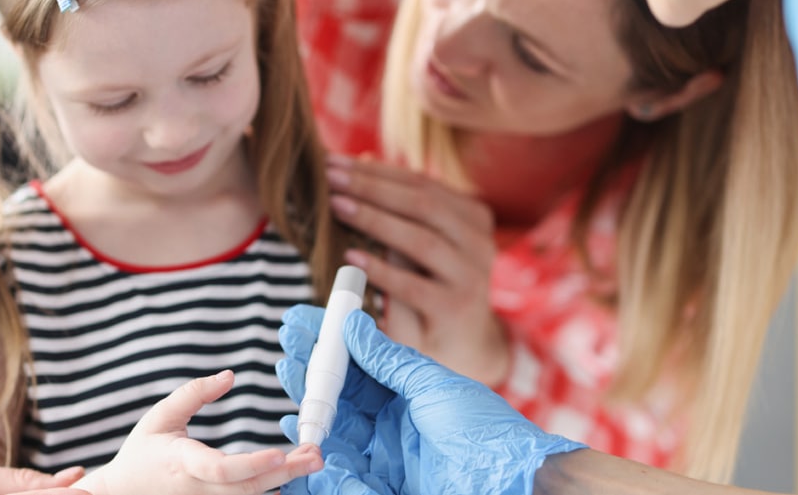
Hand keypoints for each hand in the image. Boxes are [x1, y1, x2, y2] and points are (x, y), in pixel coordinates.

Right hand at [77, 370, 322, 494]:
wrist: (122, 493)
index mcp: (184, 464)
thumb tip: (229, 377)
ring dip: (284, 480)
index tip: (278, 454)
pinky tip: (291, 475)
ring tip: (312, 460)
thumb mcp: (161, 416)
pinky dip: (270, 490)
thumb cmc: (143, 452)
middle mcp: (198, 489)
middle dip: (285, 472)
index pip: (221, 468)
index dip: (251, 464)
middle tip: (316, 455)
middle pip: (247, 487)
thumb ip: (194, 393)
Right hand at [276, 304, 585, 494]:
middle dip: (311, 369)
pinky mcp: (380, 488)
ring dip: (308, 404)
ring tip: (287, 371)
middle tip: (287, 341)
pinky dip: (316, 454)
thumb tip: (353, 323)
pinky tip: (298, 429)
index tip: (303, 320)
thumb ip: (389, 360)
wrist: (510, 481)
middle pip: (340, 397)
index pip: (358, 367)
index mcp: (407, 396)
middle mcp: (391, 425)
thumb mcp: (432, 386)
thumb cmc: (482, 431)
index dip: (330, 344)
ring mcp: (384, 458)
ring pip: (334, 431)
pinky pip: (340, 473)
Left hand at [325, 154, 505, 384]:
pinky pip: (413, 287)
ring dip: (374, 220)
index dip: (377, 171)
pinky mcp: (454, 312)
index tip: (335, 161)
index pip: (421, 183)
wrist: (467, 346)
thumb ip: (403, 208)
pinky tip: (350, 257)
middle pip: (423, 204)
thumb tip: (359, 160)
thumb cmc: (436, 286)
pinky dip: (380, 270)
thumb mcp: (427, 245)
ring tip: (336, 206)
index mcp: (474, 217)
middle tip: (329, 176)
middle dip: (371, 187)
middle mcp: (480, 243)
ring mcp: (471, 278)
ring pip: (421, 240)